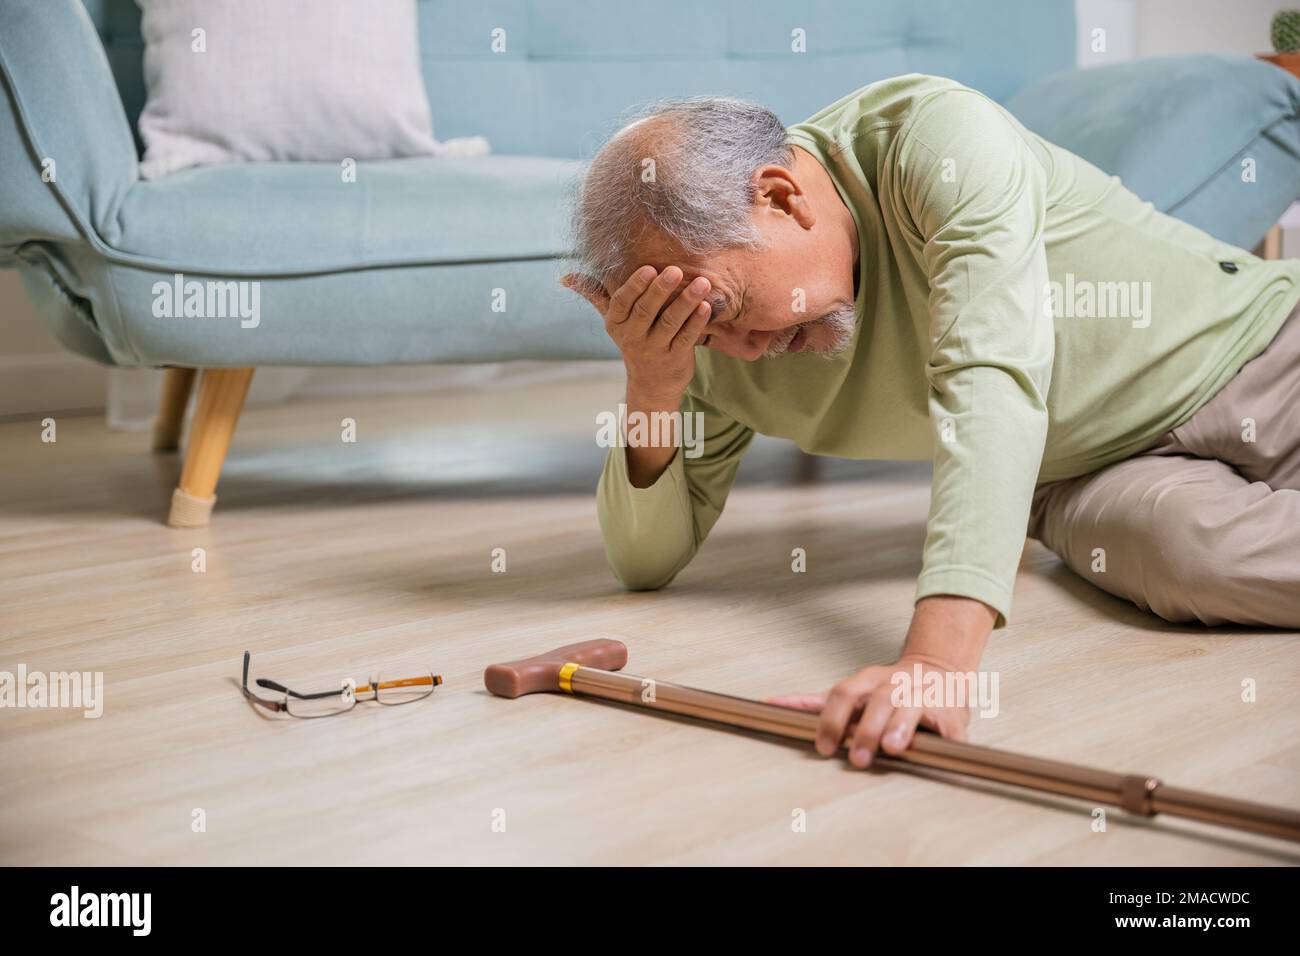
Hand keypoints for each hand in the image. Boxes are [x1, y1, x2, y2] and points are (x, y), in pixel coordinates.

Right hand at [562, 265, 711, 401]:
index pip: (622, 302)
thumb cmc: (633, 339)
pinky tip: (706, 306)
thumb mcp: (612, 320)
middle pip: (646, 311)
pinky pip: (686, 338)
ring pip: (670, 322)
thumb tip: (565, 277)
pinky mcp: (676, 358)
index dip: (634, 286)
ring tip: (702, 283)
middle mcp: (633, 337)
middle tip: (675, 270)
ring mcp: (655, 349)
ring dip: (686, 302)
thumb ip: (595, 294)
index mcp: (616, 323)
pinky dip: (697, 322)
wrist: (651, 384)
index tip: (648, 268)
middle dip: (660, 290)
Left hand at [769, 595, 994, 766]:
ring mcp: (923, 696)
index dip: (832, 719)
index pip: (844, 694)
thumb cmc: (887, 687)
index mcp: (868, 680)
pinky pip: (950, 726)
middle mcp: (894, 685)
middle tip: (856, 758)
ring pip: (910, 707)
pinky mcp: (951, 713)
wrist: (938, 669)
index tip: (822, 746)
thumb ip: (814, 701)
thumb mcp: (851, 690)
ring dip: (900, 726)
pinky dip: (948, 738)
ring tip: (893, 747)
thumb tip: (770, 704)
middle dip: (866, 730)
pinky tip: (946, 750)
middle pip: (878, 702)